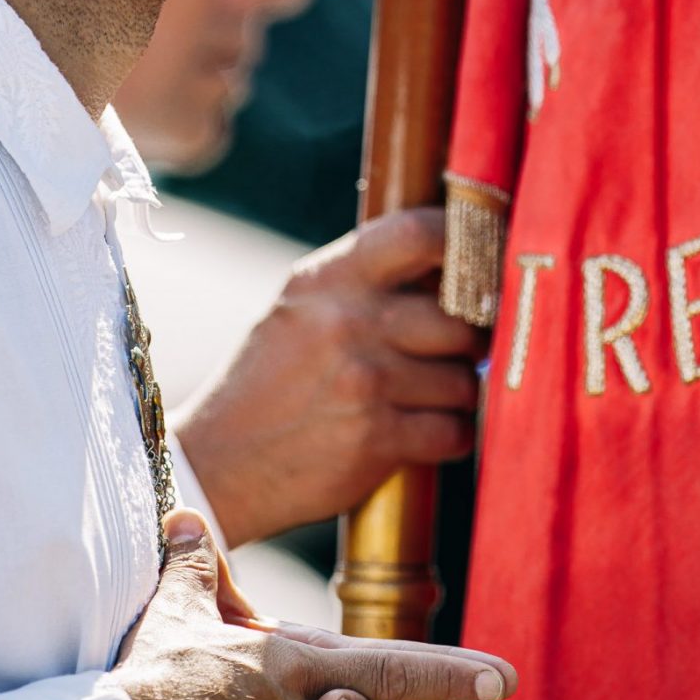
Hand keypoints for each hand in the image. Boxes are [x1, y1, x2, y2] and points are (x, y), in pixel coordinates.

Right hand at [174, 207, 485, 545]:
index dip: (463, 243)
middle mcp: (347, 322)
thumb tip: (453, 267)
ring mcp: (364, 382)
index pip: (416, 234)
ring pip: (464, 381)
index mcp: (326, 280)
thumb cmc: (267, 385)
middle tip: (456, 355)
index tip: (481, 262)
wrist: (218, 466)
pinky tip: (419, 437)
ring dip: (457, 397)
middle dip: (470, 342)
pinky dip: (448, 438)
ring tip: (423, 402)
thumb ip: (362, 284)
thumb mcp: (298, 312)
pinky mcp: (376, 439)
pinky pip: (455, 431)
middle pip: (459, 318)